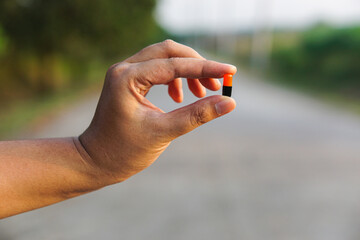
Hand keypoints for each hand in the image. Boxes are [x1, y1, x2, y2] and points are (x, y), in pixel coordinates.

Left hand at [78, 40, 236, 182]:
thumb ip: (197, 114)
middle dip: (197, 65)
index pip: (174, 65)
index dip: (205, 68)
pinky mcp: (128, 80)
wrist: (96, 160)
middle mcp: (124, 68)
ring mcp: (124, 72)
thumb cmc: (124, 151)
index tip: (230, 72)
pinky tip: (180, 97)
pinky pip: (157, 69)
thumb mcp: (164, 132)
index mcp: (127, 78)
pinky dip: (175, 78)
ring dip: (187, 71)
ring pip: (164, 58)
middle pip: (169, 51)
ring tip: (201, 92)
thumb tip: (229, 102)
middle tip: (217, 84)